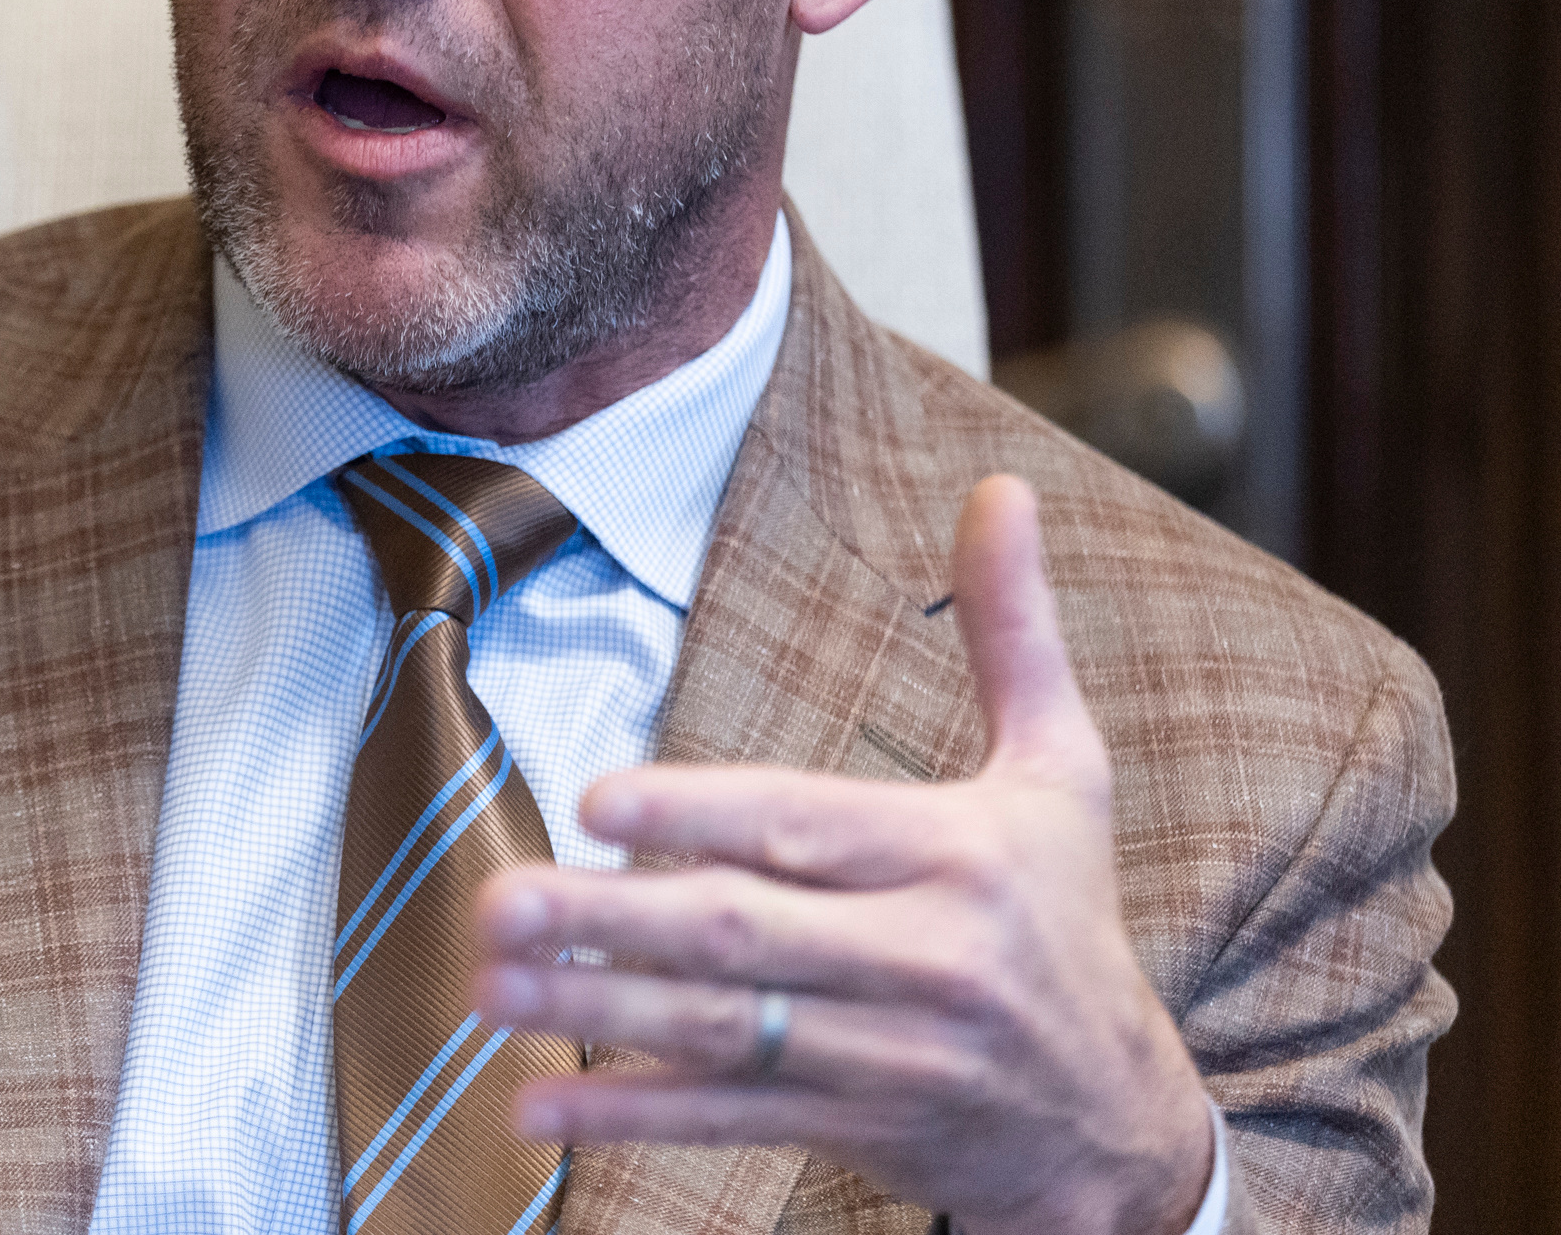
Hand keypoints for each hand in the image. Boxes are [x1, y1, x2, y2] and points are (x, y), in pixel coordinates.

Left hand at [471, 476, 1213, 1234]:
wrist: (1124, 1125)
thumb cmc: (1064, 919)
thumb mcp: (1061, 774)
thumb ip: (1015, 632)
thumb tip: (1000, 487)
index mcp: (960, 858)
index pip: (807, 827)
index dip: (699, 816)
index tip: (595, 801)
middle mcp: (925, 958)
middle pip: (743, 934)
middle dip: (610, 920)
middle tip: (498, 901)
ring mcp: (886, 1055)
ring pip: (721, 1029)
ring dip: (594, 1012)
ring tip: (487, 987)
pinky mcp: (854, 1125)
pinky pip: (728, 1119)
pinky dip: (629, 1114)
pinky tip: (538, 1108)